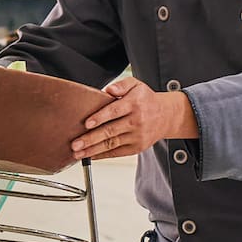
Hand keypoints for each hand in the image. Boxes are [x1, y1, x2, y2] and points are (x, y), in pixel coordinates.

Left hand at [71, 76, 197, 160]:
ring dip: (93, 150)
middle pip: (110, 131)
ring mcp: (137, 136)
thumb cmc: (146, 99)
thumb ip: (122, 85)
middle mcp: (136, 121)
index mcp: (134, 104)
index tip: (86, 123)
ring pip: (112, 144)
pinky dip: (103, 155)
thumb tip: (109, 90)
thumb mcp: (136, 85)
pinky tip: (91, 156)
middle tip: (75, 144)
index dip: (100, 118)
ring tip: (78, 153)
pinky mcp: (137, 147)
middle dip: (91, 139)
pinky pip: (118, 152)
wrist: (166, 116)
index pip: (114, 111)